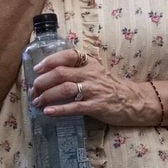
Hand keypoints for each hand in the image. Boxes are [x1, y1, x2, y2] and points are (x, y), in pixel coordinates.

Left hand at [29, 49, 160, 127]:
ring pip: (64, 89)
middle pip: (60, 73)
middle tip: (33, 90)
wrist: (134, 100)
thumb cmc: (112, 86)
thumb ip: (79, 68)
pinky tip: (48, 112)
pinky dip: (59, 109)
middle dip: (42, 82)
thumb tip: (51, 74)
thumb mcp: (97, 70)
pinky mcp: (97, 106)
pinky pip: (74, 107)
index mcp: (90, 62)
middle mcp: (91, 73)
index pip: (67, 55)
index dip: (49, 61)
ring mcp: (94, 90)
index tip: (37, 69)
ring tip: (37, 102)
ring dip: (46, 96)